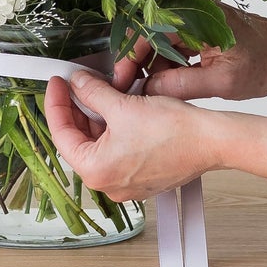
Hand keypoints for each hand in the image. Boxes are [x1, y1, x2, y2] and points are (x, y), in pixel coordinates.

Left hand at [44, 69, 266, 201]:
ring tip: (95, 91)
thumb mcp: (123, 105)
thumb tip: (76, 82)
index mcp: (95, 171)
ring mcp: (125, 185)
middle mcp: (107, 184)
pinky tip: (114, 108)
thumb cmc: (172, 129)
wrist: (211, 141)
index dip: (55, 104)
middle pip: (79, 141)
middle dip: (76, 110)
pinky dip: (111, 130)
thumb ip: (92, 93)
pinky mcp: (141, 178)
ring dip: (94, 118)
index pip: (61, 134)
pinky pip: (115, 152)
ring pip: (98, 146)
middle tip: (74, 83)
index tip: (57, 82)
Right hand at [111, 4, 266, 101]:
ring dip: (150, 67)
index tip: (122, 82)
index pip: (147, 31)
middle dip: (136, 65)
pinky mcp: (196, 29)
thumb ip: (183, 85)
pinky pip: (170, 45)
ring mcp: (192, 19)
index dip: (130, 58)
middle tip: (128, 93)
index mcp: (195, 16)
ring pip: (157, 43)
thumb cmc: (266, 64)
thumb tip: (147, 91)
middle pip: (147, 35)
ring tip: (146, 95)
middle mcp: (189, 10)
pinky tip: (162, 86)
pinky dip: (164, 65)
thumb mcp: (223, 82)